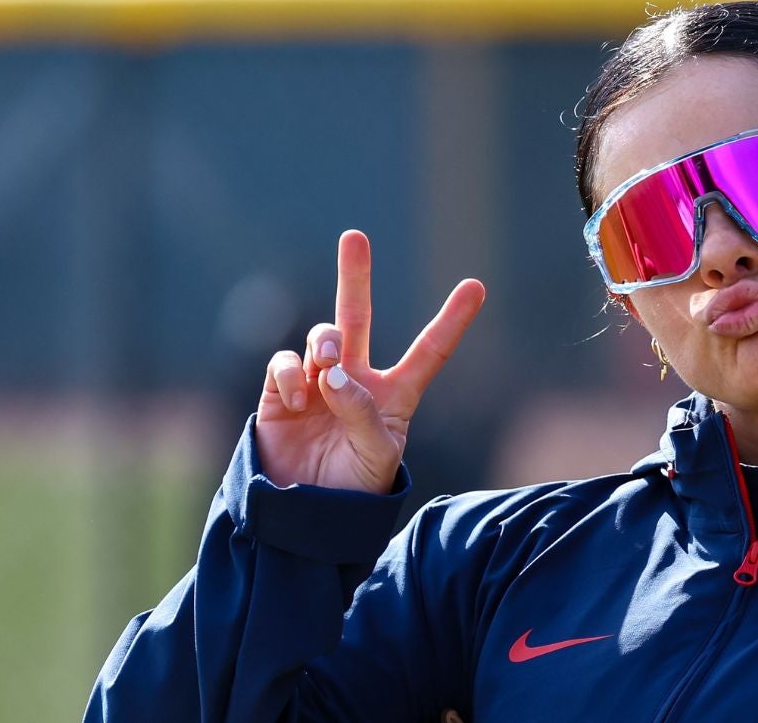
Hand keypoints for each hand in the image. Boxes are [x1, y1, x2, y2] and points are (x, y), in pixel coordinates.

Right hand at [254, 230, 486, 492]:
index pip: (429, 353)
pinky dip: (292, 373)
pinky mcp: (280, 394)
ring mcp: (316, 384)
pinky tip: (298, 397)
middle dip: (355, 277)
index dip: (452, 321)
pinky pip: (286, 364)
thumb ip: (364, 414)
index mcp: (395, 397)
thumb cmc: (353, 493)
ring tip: (330, 362)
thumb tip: (335, 375)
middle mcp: (355, 382)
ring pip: (322, 337)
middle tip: (354, 237)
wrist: (303, 520)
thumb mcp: (377, 458)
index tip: (477, 287)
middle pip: (358, 318)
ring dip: (327, 341)